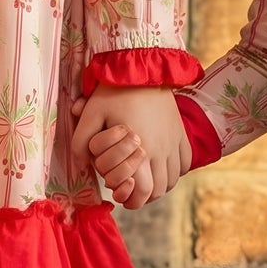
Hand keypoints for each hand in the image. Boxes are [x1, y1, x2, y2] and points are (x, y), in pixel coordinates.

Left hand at [70, 84, 184, 209]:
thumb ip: (81, 142)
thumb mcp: (91, 114)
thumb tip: (81, 163)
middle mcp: (160, 151)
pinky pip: (185, 163)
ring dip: (160, 184)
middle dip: (145, 195)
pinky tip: (162, 163)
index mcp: (138, 151)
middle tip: (132, 189)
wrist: (143, 67)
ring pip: (173, 179)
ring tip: (145, 178)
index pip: (143, 192)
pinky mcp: (181, 133)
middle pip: (160, 190)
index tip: (122, 196)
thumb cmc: (114, 91)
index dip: (131, 200)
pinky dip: (175, 169)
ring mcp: (174, 142)